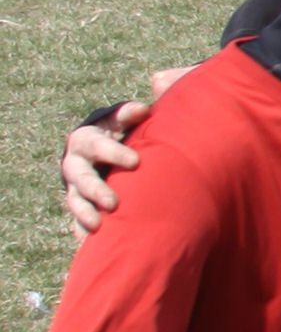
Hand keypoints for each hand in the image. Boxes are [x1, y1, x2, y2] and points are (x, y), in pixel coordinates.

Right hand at [59, 73, 183, 235]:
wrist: (128, 151)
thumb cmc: (140, 126)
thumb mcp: (140, 113)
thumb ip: (146, 105)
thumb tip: (155, 91)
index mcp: (94, 133)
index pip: (100, 136)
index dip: (114, 145)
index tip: (136, 157)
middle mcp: (80, 159)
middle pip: (80, 172)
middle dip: (94, 187)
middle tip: (113, 201)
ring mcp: (78, 183)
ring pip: (74, 198)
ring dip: (84, 210)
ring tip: (99, 224)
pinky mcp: (83, 203)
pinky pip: (77, 219)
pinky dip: (82, 229)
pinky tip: (90, 240)